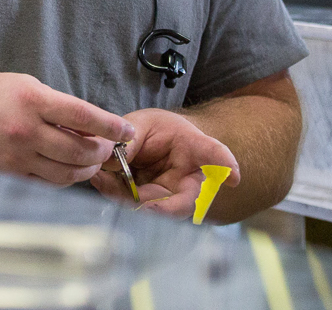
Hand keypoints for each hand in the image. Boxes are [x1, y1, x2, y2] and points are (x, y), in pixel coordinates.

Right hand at [0, 73, 135, 185]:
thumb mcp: (22, 84)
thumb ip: (55, 104)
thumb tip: (89, 123)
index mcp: (31, 99)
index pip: (83, 116)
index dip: (111, 126)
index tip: (127, 130)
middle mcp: (26, 130)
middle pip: (80, 150)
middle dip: (103, 151)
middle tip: (111, 147)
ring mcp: (18, 157)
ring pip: (68, 172)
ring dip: (88, 168)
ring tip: (93, 159)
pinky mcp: (11, 174)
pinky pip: (49, 182)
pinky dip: (66, 178)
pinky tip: (70, 168)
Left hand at [91, 107, 238, 216]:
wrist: (149, 143)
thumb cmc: (156, 129)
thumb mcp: (143, 123)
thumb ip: (131, 137)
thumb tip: (110, 157)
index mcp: (195, 149)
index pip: (214, 155)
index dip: (225, 165)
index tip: (234, 176)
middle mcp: (187, 179)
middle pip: (183, 201)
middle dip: (161, 208)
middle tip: (143, 207)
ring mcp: (168, 194)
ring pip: (152, 207)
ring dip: (126, 198)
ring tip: (101, 177)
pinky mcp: (145, 201)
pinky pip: (131, 203)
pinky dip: (113, 193)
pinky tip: (97, 178)